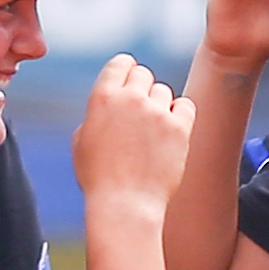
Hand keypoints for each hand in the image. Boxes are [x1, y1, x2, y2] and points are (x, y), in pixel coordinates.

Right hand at [73, 54, 190, 227]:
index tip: (129, 83)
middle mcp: (130, 99)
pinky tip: (171, 130)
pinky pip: (185, 106)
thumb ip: (98, 113)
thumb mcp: (82, 140)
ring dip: (159, 106)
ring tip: (151, 133)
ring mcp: (157, 112)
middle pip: (144, 75)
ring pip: (164, 92)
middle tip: (139, 113)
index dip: (126, 71)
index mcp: (102, 98)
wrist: (125, 205)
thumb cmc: (99, 179)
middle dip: (142, 90)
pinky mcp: (179, 128)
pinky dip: (179, 114)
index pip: (121, 63)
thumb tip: (111, 100)